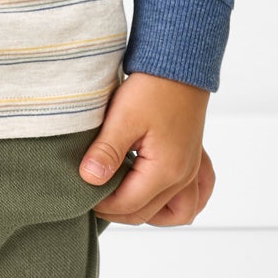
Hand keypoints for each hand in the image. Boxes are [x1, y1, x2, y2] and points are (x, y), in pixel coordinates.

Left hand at [78, 71, 215, 225]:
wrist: (179, 63)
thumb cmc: (153, 86)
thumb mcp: (123, 117)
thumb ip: (106, 151)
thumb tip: (89, 180)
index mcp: (166, 170)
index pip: (128, 205)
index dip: (101, 204)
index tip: (81, 194)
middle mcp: (184, 177)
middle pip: (147, 213)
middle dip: (117, 210)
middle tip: (91, 197)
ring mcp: (192, 169)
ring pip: (176, 214)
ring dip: (147, 213)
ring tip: (121, 200)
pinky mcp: (193, 159)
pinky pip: (195, 197)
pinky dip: (177, 204)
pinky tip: (159, 198)